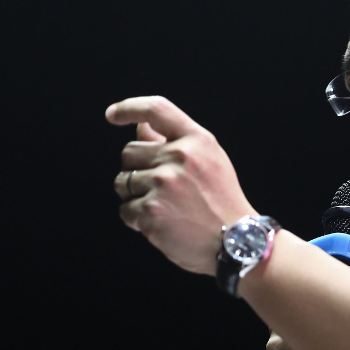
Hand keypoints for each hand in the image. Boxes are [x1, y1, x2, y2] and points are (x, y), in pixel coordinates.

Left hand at [107, 96, 254, 274]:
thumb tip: (140, 126)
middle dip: (137, 169)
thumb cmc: (222, 201)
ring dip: (135, 196)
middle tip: (162, 188)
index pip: (156, 110)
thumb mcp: (209, 161)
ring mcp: (163, 184)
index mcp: (197, 140)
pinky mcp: (151, 211)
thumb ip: (175, 141)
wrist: (236, 241)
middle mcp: (179, 157)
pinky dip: (137, 219)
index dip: (129, 107)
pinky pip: (125, 210)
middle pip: (129, 151)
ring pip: (123, 181)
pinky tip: (162, 223)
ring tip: (164, 207)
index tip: (113, 114)